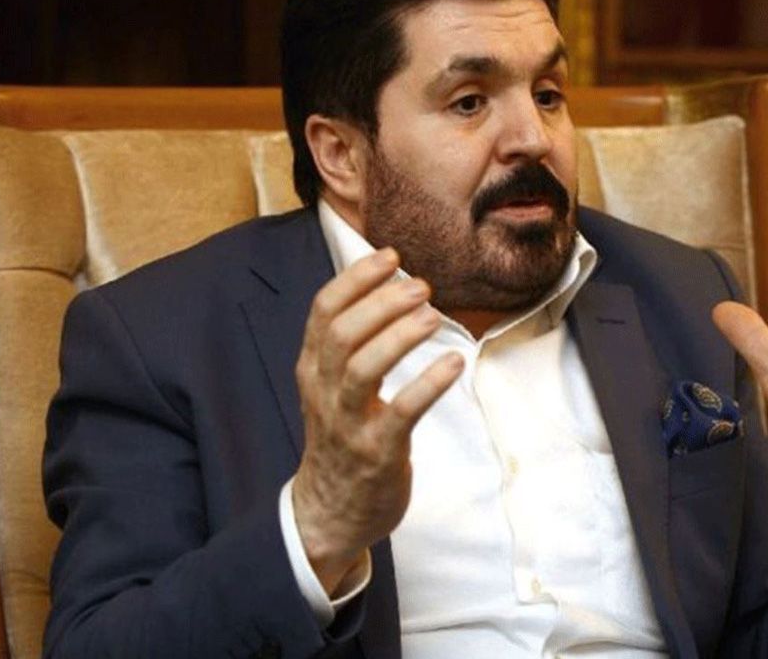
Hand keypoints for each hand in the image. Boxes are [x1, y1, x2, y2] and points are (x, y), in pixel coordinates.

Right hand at [291, 248, 463, 593]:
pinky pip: (402, 412)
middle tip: (422, 285)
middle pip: (342, 333)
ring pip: (363, 368)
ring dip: (399, 336)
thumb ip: (350, 343)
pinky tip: (454, 363)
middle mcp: (324, 391)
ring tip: (433, 316)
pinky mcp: (378, 452)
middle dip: (382, 302)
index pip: (323, 310)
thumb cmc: (343, 437)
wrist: (330, 511)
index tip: (392, 256)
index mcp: (313, 368)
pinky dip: (428, 383)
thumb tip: (389, 288)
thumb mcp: (331, 387)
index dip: (357, 278)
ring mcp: (349, 423)